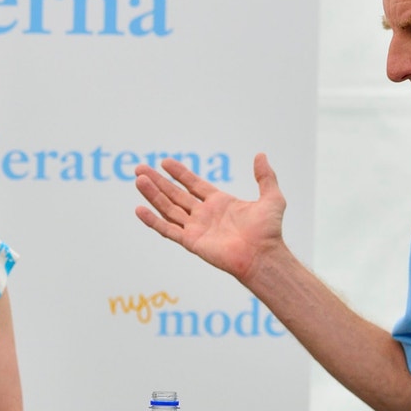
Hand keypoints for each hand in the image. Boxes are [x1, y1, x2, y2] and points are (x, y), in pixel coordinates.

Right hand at [135, 154, 286, 282]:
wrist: (263, 255)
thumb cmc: (269, 231)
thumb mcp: (272, 198)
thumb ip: (265, 177)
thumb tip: (260, 155)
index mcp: (219, 202)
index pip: (193, 184)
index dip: (179, 173)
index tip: (164, 161)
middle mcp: (204, 214)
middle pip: (175, 194)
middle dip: (157, 181)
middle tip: (139, 168)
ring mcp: (196, 228)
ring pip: (168, 208)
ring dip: (152, 195)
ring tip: (139, 180)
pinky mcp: (191, 242)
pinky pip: (168, 230)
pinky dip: (153, 221)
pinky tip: (140, 209)